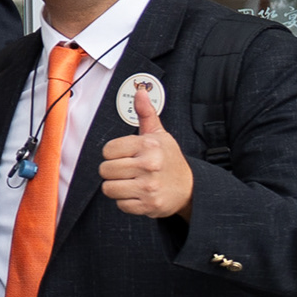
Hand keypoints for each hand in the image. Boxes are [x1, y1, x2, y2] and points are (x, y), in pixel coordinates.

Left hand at [99, 97, 195, 220]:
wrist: (190, 188)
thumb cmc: (169, 159)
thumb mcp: (159, 135)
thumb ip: (146, 114)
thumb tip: (140, 92)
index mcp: (149, 146)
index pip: (107, 150)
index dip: (113, 153)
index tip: (126, 155)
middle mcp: (149, 165)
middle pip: (105, 170)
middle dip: (113, 171)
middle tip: (128, 170)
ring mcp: (149, 187)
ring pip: (109, 188)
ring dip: (117, 187)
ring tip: (131, 182)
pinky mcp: (148, 205)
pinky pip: (120, 204)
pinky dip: (126, 201)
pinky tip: (138, 194)